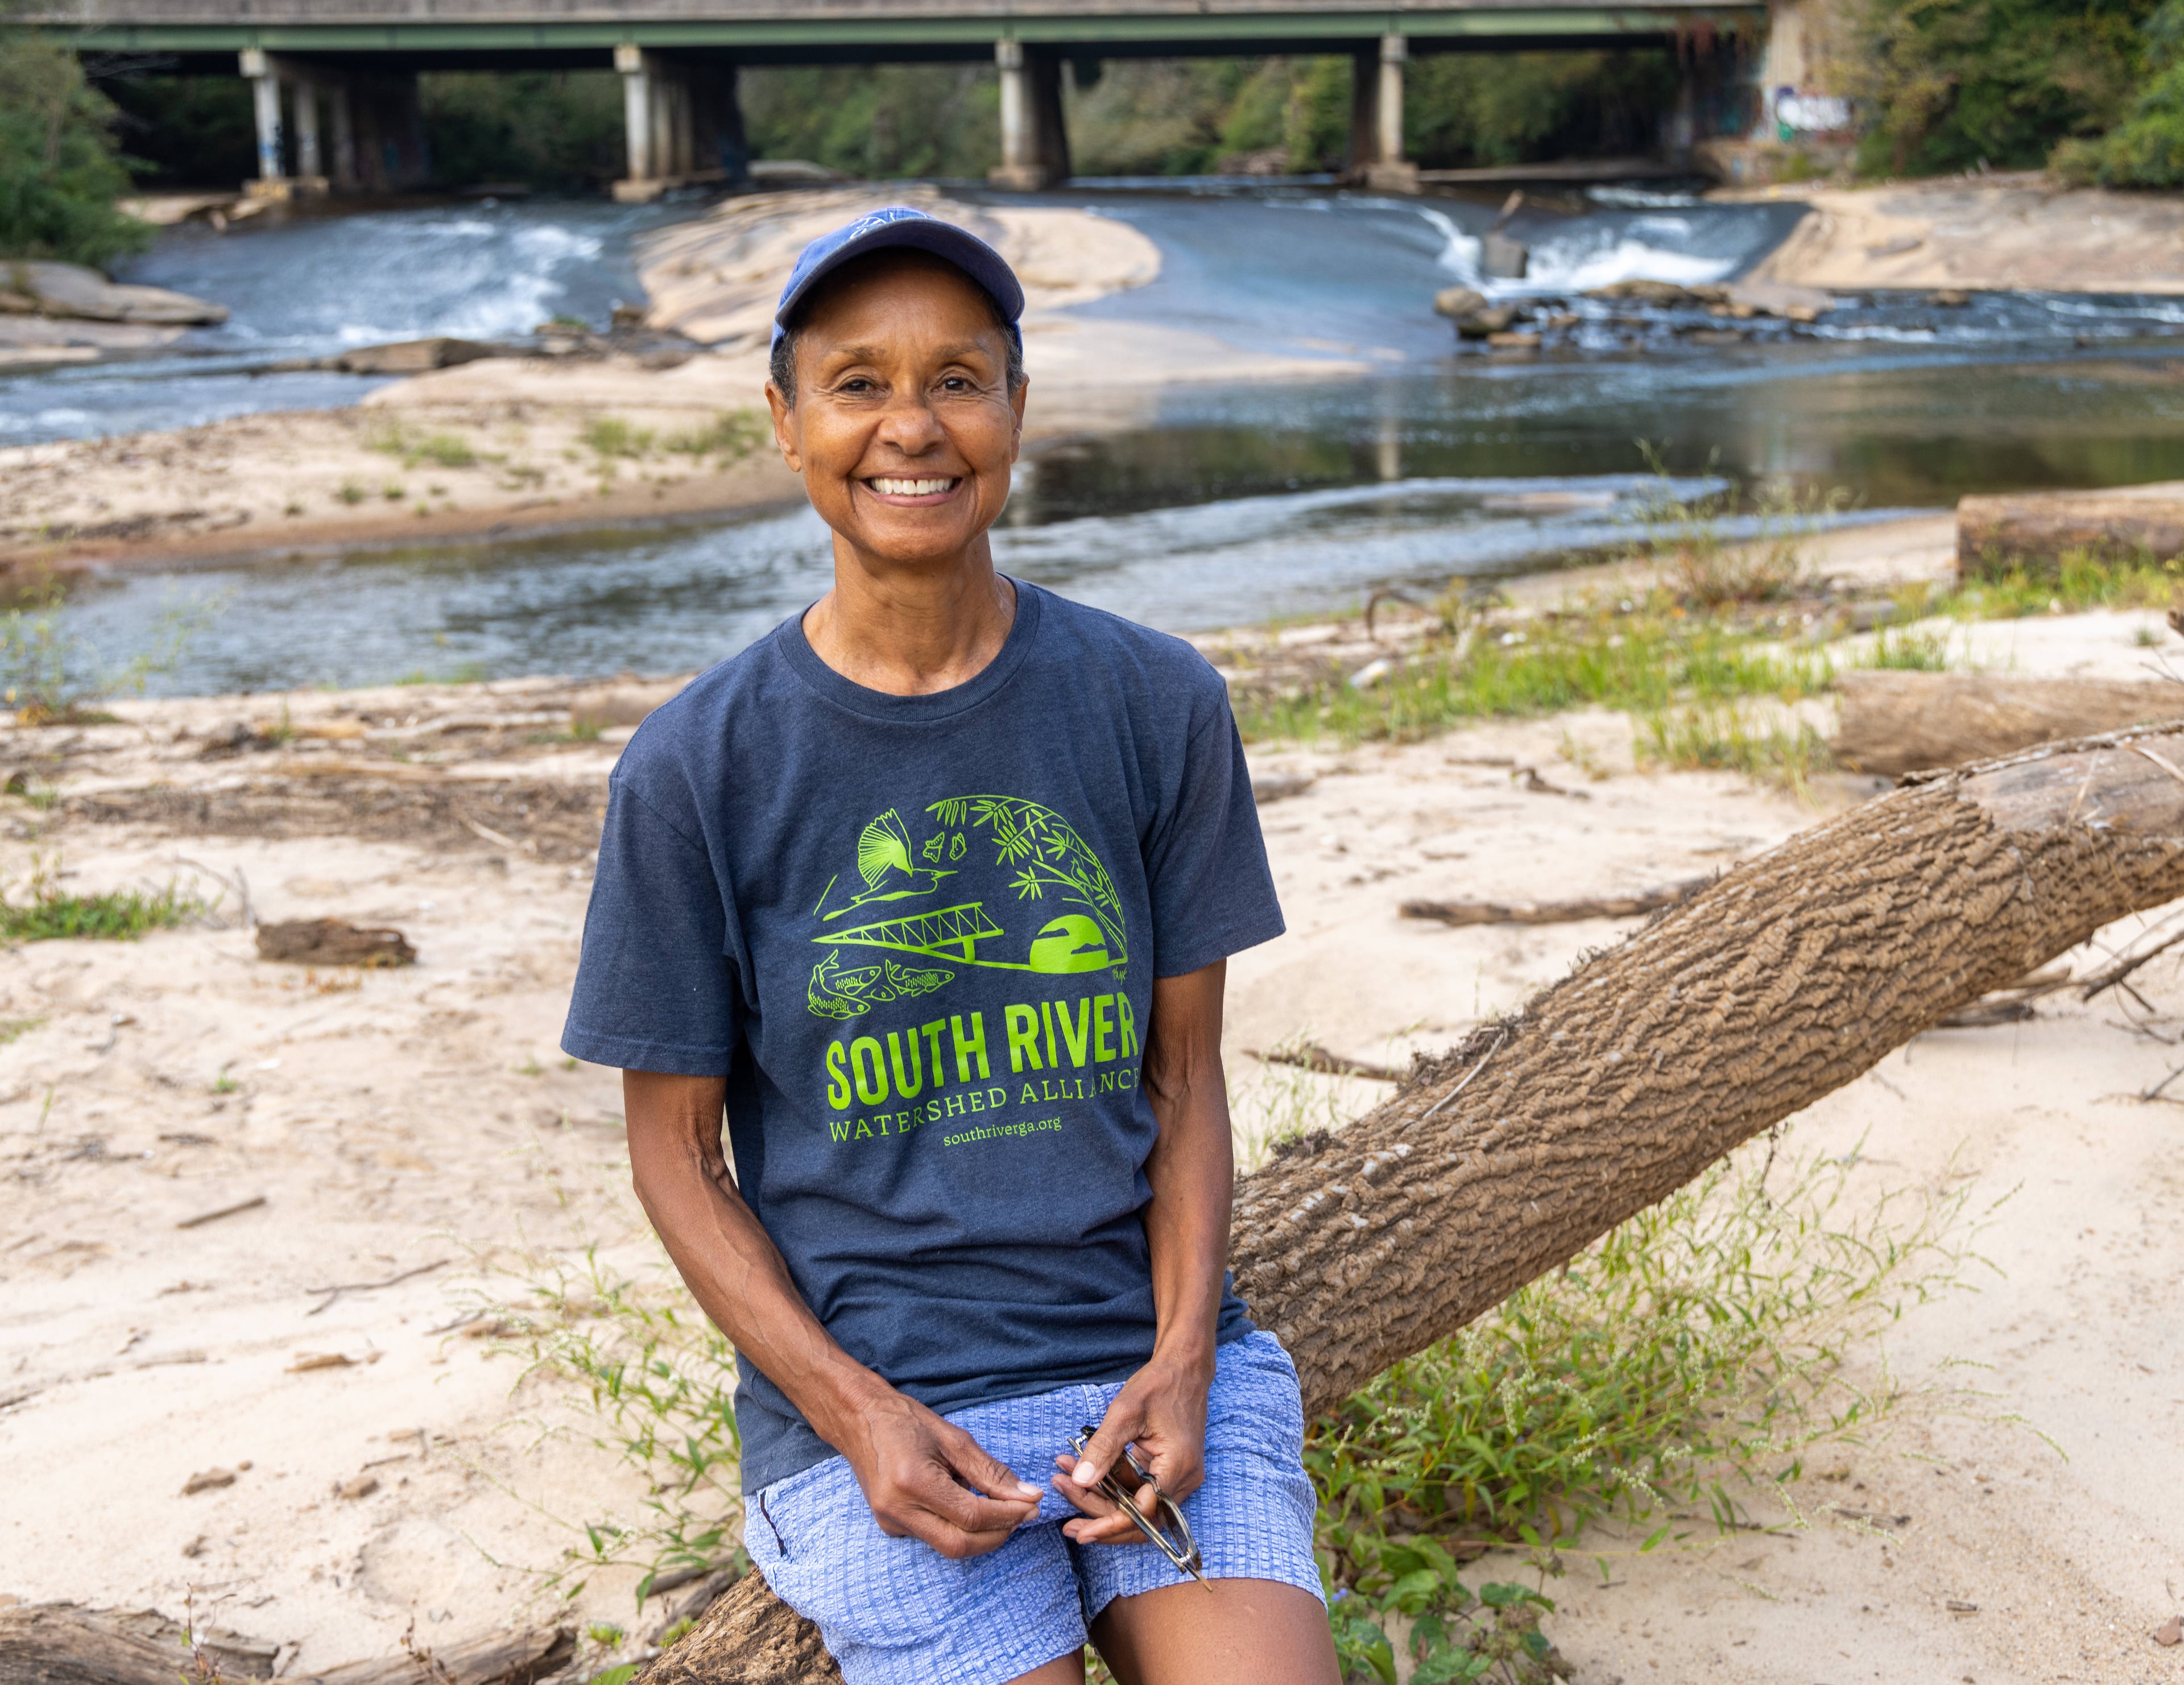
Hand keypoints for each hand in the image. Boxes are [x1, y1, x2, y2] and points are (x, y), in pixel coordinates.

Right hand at [836, 1382, 1043, 1559]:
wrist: (860, 1421)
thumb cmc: (908, 1422)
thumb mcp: (955, 1439)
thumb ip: (992, 1473)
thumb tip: (1028, 1496)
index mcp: (913, 1482)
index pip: (971, 1516)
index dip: (1008, 1515)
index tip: (1031, 1505)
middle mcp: (897, 1509)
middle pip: (960, 1545)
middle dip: (998, 1534)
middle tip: (1022, 1514)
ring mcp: (890, 1522)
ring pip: (948, 1547)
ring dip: (981, 1534)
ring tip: (998, 1506)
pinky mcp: (890, 1527)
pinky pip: (934, 1538)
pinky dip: (959, 1528)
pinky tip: (966, 1504)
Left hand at [1052, 1351, 1211, 1545]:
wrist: (1184, 1368)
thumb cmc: (1158, 1384)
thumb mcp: (1124, 1412)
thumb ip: (1103, 1448)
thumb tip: (1079, 1480)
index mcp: (1177, 1467)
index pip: (1142, 1513)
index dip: (1110, 1525)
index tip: (1081, 1532)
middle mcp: (1185, 1479)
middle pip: (1141, 1519)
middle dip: (1102, 1522)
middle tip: (1068, 1524)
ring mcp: (1180, 1476)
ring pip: (1139, 1507)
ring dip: (1103, 1502)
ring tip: (1066, 1487)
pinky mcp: (1171, 1471)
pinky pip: (1141, 1490)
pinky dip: (1113, 1487)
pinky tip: (1083, 1475)